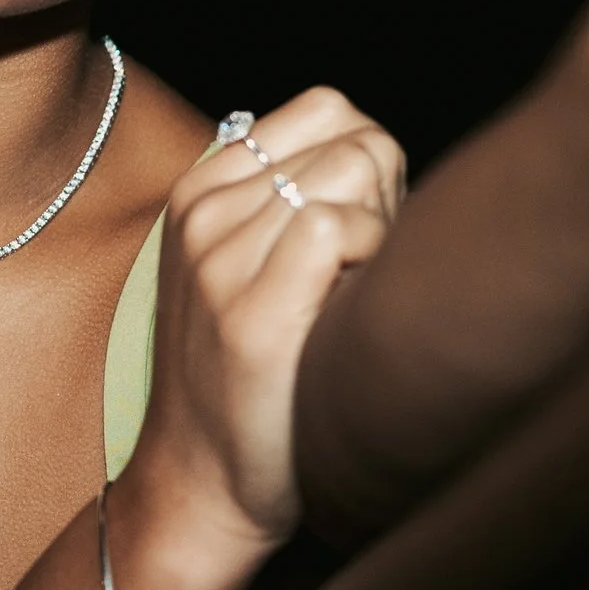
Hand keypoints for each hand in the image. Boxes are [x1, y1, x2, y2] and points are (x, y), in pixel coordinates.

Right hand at [138, 89, 405, 549]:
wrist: (201, 481)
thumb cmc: (251, 375)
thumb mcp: (242, 264)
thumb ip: (292, 197)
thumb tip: (376, 149)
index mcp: (201, 190)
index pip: (327, 108)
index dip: (372, 162)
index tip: (364, 230)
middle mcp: (203, 213)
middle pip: (354, 139)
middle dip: (388, 199)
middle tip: (366, 277)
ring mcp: (219, 260)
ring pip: (349, 173)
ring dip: (383, 232)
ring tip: (358, 297)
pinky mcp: (249, 313)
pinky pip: (337, 228)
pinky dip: (370, 264)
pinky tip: (352, 317)